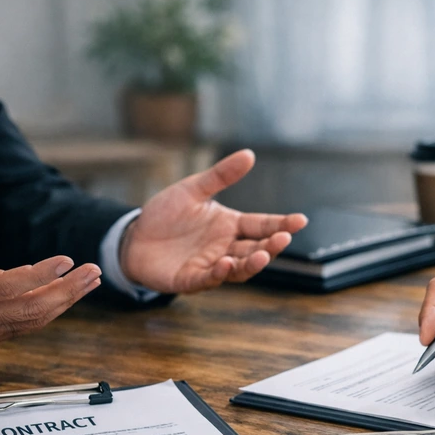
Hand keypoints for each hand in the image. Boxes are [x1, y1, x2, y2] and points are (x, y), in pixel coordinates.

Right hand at [0, 197, 100, 352]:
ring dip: (66, 300)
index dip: (40, 276)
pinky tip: (68, 295)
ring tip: (90, 281)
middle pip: (31, 308)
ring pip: (34, 320)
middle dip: (68, 290)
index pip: (8, 287)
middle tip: (93, 272)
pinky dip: (51, 310)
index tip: (66, 260)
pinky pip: (27, 325)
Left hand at [119, 149, 307, 292]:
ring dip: (251, 264)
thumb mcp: (193, 189)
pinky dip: (218, 274)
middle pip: (256, 249)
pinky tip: (226, 264)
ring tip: (262, 255)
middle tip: (283, 238)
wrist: (134, 237)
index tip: (300, 220)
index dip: (281, 224)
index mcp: (230, 225)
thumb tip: (249, 154)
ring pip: (239, 269)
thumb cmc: (166, 214)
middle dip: (271, 245)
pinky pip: (208, 279)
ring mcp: (210, 265)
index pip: (262, 225)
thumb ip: (221, 176)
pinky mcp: (190, 279)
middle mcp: (225, 247)